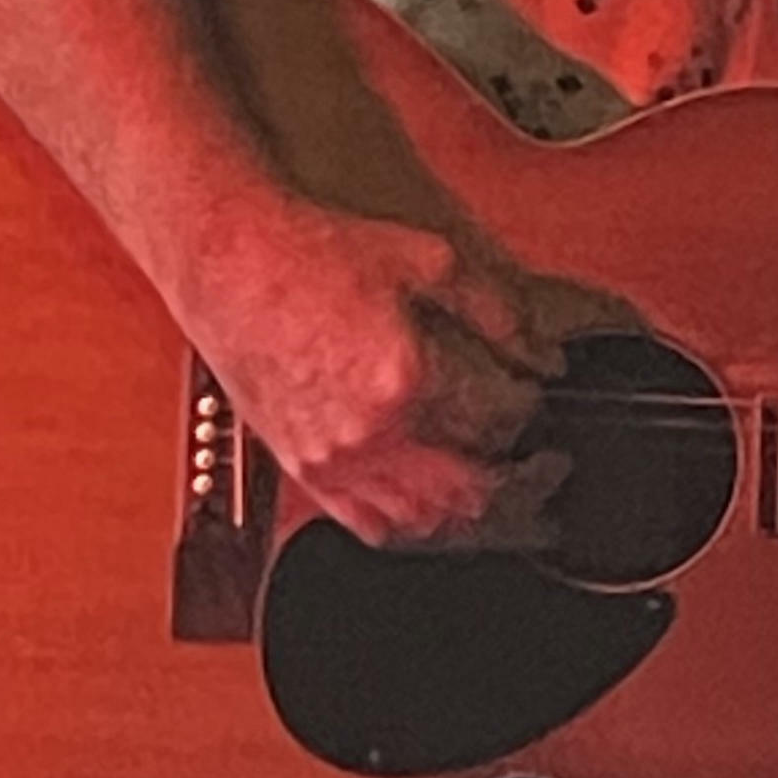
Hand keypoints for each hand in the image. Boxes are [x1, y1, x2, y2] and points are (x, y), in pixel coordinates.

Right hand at [183, 194, 565, 547]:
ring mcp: (331, 461)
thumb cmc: (316, 254)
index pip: (497, 420)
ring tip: (501, 489)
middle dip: (519, 479)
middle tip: (544, 463)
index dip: (532, 407)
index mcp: (403, 378)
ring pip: (422, 521)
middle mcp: (367, 434)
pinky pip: (369, 524)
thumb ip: (496, 310)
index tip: (540, 395)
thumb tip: (542, 354)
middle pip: (469, 491)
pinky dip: (413, 524)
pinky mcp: (304, 470)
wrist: (234, 261)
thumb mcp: (427, 258)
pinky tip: (435, 505)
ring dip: (470, 512)